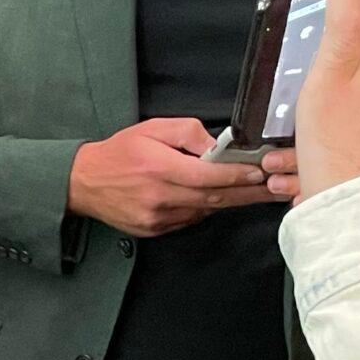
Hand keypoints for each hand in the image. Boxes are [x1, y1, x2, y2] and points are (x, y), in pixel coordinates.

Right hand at [67, 117, 274, 236]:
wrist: (83, 183)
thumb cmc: (119, 152)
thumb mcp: (153, 129)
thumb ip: (188, 133)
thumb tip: (216, 147)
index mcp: (159, 168)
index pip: (208, 176)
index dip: (237, 176)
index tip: (260, 172)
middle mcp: (159, 197)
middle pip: (214, 199)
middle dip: (248, 193)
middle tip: (276, 190)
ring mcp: (156, 218)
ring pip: (203, 211)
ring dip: (229, 202)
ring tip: (254, 193)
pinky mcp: (153, 230)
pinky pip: (188, 220)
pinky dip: (204, 209)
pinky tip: (213, 199)